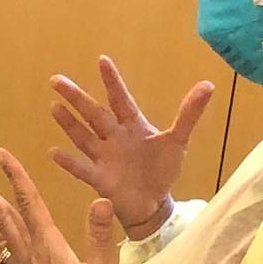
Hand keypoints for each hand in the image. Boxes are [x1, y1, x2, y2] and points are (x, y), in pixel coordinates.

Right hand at [49, 56, 213, 237]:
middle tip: (56, 80)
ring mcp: (104, 157)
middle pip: (93, 114)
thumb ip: (189, 114)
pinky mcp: (99, 178)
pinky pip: (82, 168)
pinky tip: (53, 152)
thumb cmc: (162, 169)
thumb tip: (208, 84)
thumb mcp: (178, 140)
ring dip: (69, 123)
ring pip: (83, 136)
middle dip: (76, 97)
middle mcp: (113, 137)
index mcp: (131, 124)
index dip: (112, 81)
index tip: (102, 60)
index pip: (119, 99)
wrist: (154, 203)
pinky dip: (68, 162)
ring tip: (54, 107)